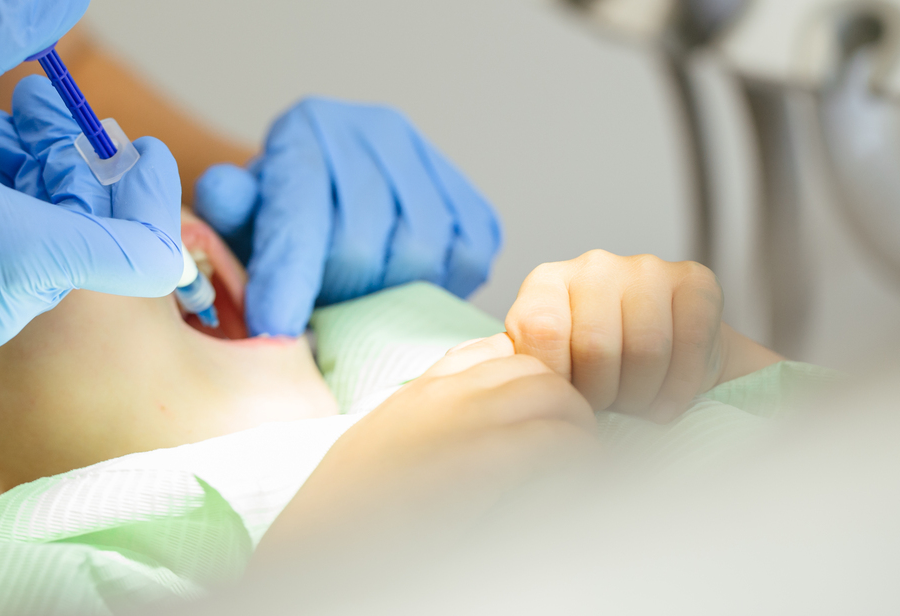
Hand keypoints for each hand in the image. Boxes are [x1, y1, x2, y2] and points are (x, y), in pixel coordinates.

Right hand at [0, 0, 183, 355]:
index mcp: (16, 255)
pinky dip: (8, 207)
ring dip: (40, 177)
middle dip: (79, 159)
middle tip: (31, 102)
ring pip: (53, 243)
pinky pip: (9, 262)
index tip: (132, 141)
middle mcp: (5, 302)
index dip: (157, 195)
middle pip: (96, 232)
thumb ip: (3, 26)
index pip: (148, 253)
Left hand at [194, 97, 501, 335]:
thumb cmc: (277, 217)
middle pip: (362, 243)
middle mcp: (373, 130)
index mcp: (305, 131)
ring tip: (360, 297)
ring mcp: (429, 159)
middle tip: (319, 308)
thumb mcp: (240, 215)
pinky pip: (468, 258)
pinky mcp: (469, 194)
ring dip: (387, 294)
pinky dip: (439, 286)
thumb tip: (224, 190)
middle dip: (334, 293)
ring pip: (420, 253)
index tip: (274, 330)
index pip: (300, 213)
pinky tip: (404, 286)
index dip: (287, 279)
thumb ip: (229, 208)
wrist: (334, 193)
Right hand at [254, 333, 595, 561]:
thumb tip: (477, 432)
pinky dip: (575, 457)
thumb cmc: (349, 512)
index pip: (497, 351)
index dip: (532, 380)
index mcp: (419, 391)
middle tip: (576, 443)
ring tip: (582, 463)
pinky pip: (549, 440)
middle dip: (567, 401)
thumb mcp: (385, 447)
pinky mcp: (472, 462)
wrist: (318, 547)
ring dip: (578, 426)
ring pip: (552, 393)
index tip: (543, 417)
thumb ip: (428, 425)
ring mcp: (455, 421)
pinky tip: (575, 481)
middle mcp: (439, 394)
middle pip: (533, 367)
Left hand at [505, 251, 740, 422]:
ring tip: (638, 405)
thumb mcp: (551, 368)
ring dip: (644, 394)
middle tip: (610, 409)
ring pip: (646, 348)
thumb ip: (523, 370)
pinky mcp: (694, 280)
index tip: (568, 402)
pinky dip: (682, 385)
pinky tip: (669, 398)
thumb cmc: (597, 371)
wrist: (666, 360)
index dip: (558, 381)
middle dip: (605, 396)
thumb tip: (488, 383)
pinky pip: (691, 341)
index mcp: (546, 284)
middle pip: (596, 346)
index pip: (541, 331)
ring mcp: (645, 268)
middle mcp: (593, 265)